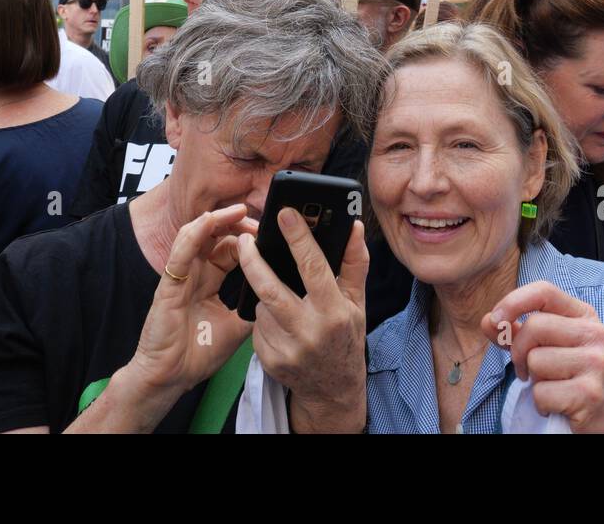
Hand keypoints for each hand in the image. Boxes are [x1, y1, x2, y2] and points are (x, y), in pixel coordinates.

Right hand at [127, 204, 253, 396]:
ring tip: (238, 210)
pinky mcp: (169, 283)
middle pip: (215, 235)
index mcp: (210, 281)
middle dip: (237, 223)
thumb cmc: (198, 353)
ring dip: (218, 219)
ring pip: (197, 234)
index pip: (230, 249)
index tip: (270, 234)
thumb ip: (253, 306)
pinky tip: (209, 221)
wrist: (171, 377)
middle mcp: (195, 273)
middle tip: (259, 219)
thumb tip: (281, 293)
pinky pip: (181, 251)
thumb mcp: (237, 326)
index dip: (248, 239)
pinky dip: (195, 233)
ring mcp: (181, 276)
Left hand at [238, 210, 368, 433]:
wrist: (333, 390)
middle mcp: (310, 331)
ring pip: (262, 305)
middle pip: (270, 288)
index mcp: (334, 311)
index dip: (297, 237)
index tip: (283, 213)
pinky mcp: (270, 360)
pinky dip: (264, 318)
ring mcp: (287, 349)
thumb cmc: (346, 338)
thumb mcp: (357, 302)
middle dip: (253, 260)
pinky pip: (257, 326)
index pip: (313, 267)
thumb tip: (352, 226)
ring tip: (284, 297)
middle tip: (246, 240)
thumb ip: (355, 262)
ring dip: (266, 294)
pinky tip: (280, 323)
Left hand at [484, 280, 603, 433]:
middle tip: (526, 372)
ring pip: (535, 360)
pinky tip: (559, 406)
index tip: (495, 321)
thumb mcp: (549, 348)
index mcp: (585, 316)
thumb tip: (488, 321)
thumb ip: (518, 333)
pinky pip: (541, 392)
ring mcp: (597, 363)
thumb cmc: (573, 381)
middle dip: (518, 352)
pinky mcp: (591, 393)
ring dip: (533, 381)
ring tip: (552, 389)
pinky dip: (541, 404)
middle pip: (534, 326)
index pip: (543, 291)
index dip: (513, 302)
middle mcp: (596, 334)